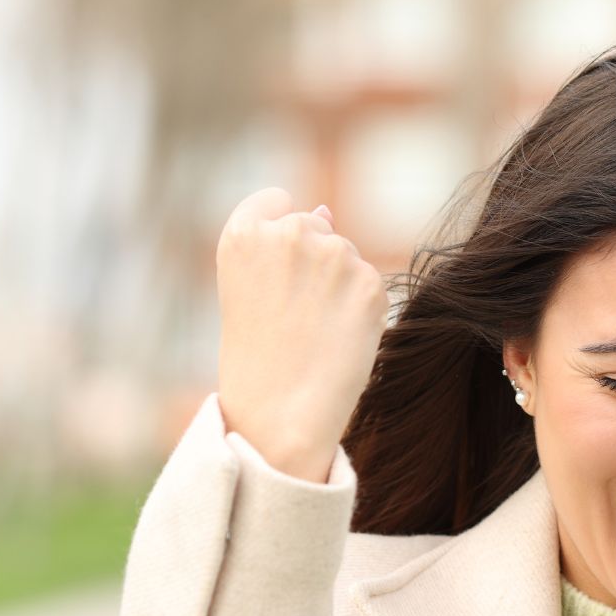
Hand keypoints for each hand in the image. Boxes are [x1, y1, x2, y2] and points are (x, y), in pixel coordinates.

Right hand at [215, 188, 387, 481]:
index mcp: (243, 235)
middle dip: (313, 263)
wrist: (281, 413)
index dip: (278, 234)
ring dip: (339, 286)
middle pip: (316, 226)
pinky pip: (372, 284)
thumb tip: (327, 209)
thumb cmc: (258, 357)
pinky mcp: (370, 283)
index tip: (276, 272)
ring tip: (315, 331)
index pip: (273, 201)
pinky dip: (362, 309)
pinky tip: (340, 337)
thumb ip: (279, 244)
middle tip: (294, 316)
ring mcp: (333, 255)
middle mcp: (289, 233)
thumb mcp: (249, 289)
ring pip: (347, 256)